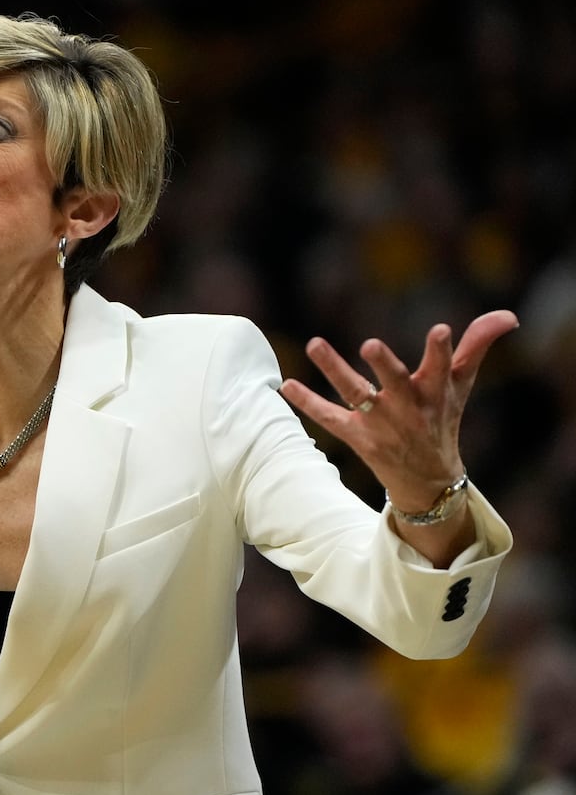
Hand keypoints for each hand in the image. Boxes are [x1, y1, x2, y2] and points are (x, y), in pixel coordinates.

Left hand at [279, 310, 517, 513]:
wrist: (429, 479)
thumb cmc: (442, 419)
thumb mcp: (460, 384)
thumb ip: (478, 346)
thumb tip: (508, 314)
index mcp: (435, 392)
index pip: (442, 367)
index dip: (442, 350)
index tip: (440, 330)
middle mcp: (407, 407)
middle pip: (396, 383)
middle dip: (385, 365)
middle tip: (370, 344)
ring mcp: (380, 423)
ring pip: (356, 394)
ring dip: (335, 369)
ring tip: (314, 343)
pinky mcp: (357, 437)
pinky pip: (329, 418)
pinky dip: (307, 402)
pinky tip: (286, 385)